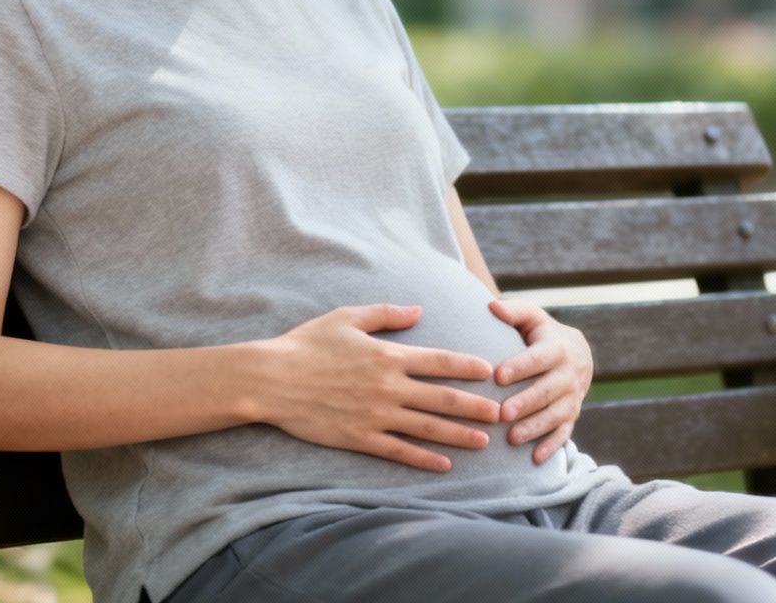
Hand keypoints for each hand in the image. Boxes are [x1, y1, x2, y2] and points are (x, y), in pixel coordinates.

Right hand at [255, 303, 505, 472]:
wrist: (272, 379)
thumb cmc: (307, 344)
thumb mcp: (347, 317)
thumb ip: (386, 315)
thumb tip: (418, 310)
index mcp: (388, 355)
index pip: (440, 361)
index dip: (468, 366)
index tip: (491, 371)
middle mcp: (389, 387)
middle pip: (443, 398)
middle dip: (477, 405)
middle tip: (504, 412)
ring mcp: (376, 415)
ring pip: (428, 428)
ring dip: (460, 434)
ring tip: (484, 441)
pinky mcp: (361, 438)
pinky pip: (400, 451)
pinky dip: (424, 459)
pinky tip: (444, 464)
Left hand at [488, 297, 592, 464]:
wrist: (577, 353)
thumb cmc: (541, 334)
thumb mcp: (531, 317)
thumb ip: (513, 311)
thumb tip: (491, 306)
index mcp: (557, 348)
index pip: (538, 358)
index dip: (519, 366)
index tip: (497, 375)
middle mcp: (569, 374)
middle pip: (548, 390)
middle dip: (526, 402)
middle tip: (501, 413)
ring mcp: (573, 397)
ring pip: (556, 414)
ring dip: (535, 427)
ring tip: (511, 438)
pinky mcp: (572, 415)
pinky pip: (564, 433)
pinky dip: (551, 446)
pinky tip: (534, 458)